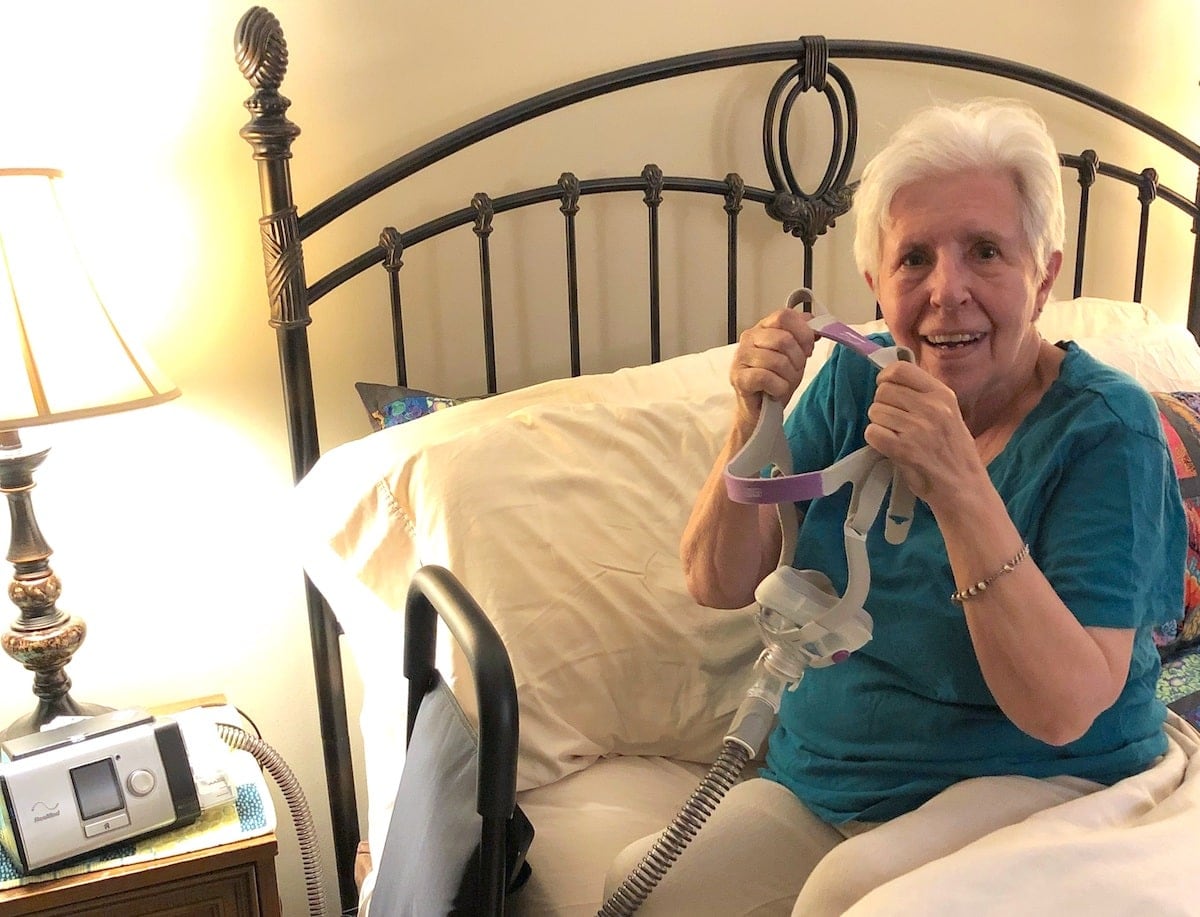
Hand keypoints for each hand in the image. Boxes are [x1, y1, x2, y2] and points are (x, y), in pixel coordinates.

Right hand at [730, 308, 817, 430]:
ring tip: (783, 382)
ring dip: (788, 377)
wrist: (763, 409)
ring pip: (777, 361)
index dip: (802, 332)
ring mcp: (741, 358)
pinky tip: (775, 391)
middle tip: (794, 371)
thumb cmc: (777, 380)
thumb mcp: (796, 355)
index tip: (808, 348)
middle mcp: (749, 338)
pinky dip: (778, 388)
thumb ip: (804, 336)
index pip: (784, 316)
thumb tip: (816, 322)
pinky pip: (766, 378)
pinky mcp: (739, 378)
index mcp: (763, 327)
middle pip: (783, 339)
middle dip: (798, 359)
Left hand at [863, 361, 987, 505]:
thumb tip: (890, 378)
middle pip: (883, 391)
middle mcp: (931, 407)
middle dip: (882, 405)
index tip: (887, 390)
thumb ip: (923, 395)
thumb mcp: (948, 413)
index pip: (900, 369)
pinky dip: (876, 440)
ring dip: (879, 424)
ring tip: (896, 436)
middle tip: (894, 422)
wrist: (964, 488)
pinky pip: (872, 432)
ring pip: (875, 412)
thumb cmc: (954, 452)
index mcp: (942, 394)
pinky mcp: (903, 449)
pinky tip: (890, 447)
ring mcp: (917, 428)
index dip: (886, 378)